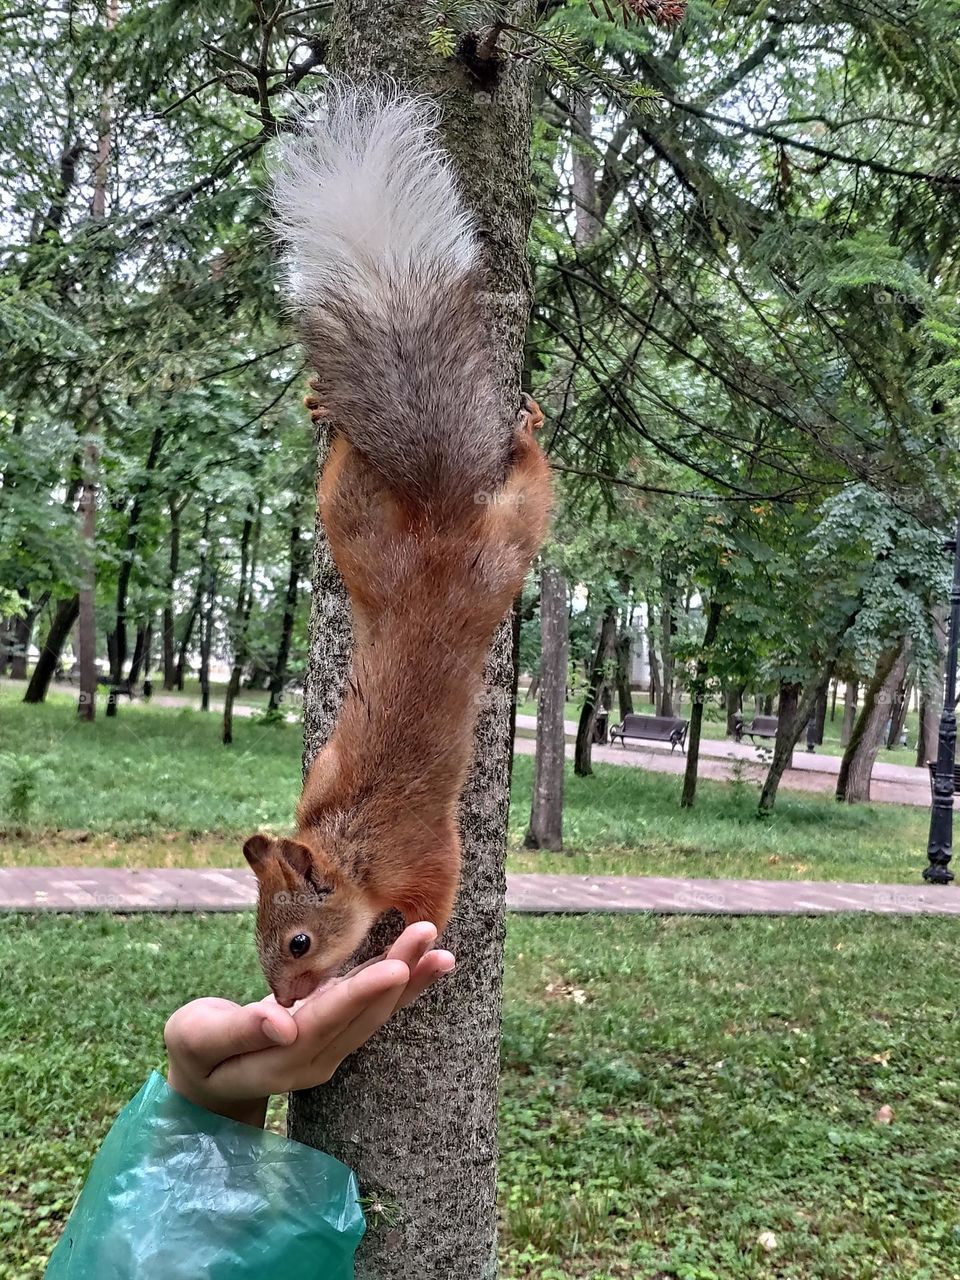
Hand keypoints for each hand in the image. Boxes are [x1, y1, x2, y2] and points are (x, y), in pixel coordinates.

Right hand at [164, 922, 453, 1126]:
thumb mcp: (200, 1039)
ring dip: (410, 979)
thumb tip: (283, 1022)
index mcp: (284, 1060)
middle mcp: (319, 1059)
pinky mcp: (338, 1032)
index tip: (394, 969)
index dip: (360, 995)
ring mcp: (332, 1048)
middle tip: (425, 934)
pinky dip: (404, 985)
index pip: (327, 1023)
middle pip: (363, 1015)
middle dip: (397, 974)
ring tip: (440, 948)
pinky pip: (374, 1008)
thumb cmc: (196, 1052)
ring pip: (377, 1012)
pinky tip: (430, 962)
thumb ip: (239, 1032)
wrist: (208, 1079)